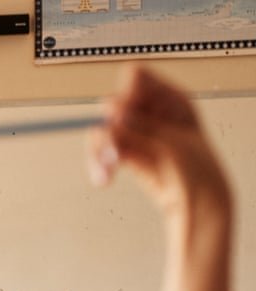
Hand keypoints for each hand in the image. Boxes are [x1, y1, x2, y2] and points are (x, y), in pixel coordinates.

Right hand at [88, 65, 232, 220]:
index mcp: (170, 100)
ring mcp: (136, 132)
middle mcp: (150, 112)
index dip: (126, 95)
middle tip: (112, 152)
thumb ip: (138, 127)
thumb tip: (110, 110)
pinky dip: (98, 165)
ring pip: (102, 130)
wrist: (198, 204)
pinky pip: (101, 152)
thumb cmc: (198, 172)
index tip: (124, 117)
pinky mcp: (125, 153)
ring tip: (105, 172)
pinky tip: (104, 178)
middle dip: (108, 128)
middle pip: (112, 105)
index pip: (135, 79)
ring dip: (98, 151)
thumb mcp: (171, 146)